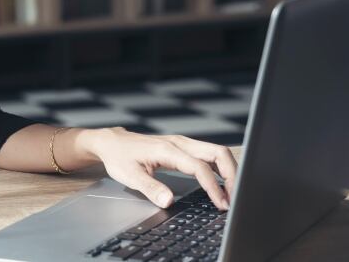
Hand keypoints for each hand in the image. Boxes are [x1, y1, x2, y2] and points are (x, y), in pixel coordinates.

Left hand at [85, 127, 236, 209]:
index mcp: (167, 149)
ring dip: (229, 171)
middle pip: (218, 153)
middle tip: (235, 198)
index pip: (200, 167)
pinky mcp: (183, 148)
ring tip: (232, 194)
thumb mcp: (129, 175)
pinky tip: (221, 184)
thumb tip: (168, 201)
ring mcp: (183, 144)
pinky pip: (209, 155)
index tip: (221, 204)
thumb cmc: (119, 157)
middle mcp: (179, 143)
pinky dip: (220, 168)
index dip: (213, 187)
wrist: (112, 143)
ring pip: (216, 152)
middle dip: (232, 175)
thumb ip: (150, 188)